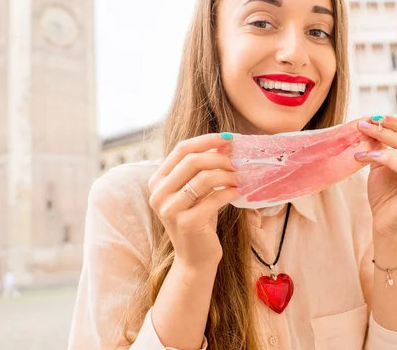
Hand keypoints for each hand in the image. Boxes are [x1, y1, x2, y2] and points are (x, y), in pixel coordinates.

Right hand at [148, 133, 240, 269]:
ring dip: (226, 175)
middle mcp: (158, 194)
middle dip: (220, 158)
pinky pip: (213, 198)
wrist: (195, 258)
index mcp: (157, 181)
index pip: (181, 149)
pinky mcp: (187, 223)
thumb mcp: (195, 191)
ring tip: (238, 178)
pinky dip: (229, 192)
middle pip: (192, 160)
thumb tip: (224, 143)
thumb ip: (200, 169)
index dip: (206, 140)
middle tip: (237, 162)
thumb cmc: (199, 219)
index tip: (228, 138)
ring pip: (203, 178)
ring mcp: (170, 209)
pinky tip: (237, 192)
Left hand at [354, 116, 396, 237]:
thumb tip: (373, 123)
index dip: (395, 122)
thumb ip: (382, 146)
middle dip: (384, 131)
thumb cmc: (383, 194)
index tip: (374, 117)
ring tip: (361, 149)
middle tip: (362, 126)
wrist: (384, 222)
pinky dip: (388, 159)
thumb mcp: (381, 164)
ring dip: (381, 146)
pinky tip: (372, 158)